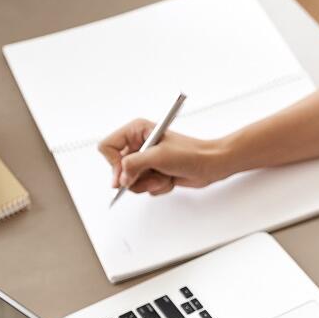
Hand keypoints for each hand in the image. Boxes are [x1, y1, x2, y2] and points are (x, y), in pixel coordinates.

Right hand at [97, 118, 226, 195]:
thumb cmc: (190, 154)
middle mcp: (138, 144)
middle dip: (136, 177)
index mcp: (136, 130)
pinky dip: (157, 186)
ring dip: (149, 183)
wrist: (211, 164)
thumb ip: (133, 165)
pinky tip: (169, 179)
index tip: (125, 173)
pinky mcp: (153, 172)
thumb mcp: (158, 156)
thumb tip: (119, 178)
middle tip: (152, 175)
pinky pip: (143, 187)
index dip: (113, 163)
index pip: (107, 147)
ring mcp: (145, 159)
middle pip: (117, 168)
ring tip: (164, 176)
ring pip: (130, 181)